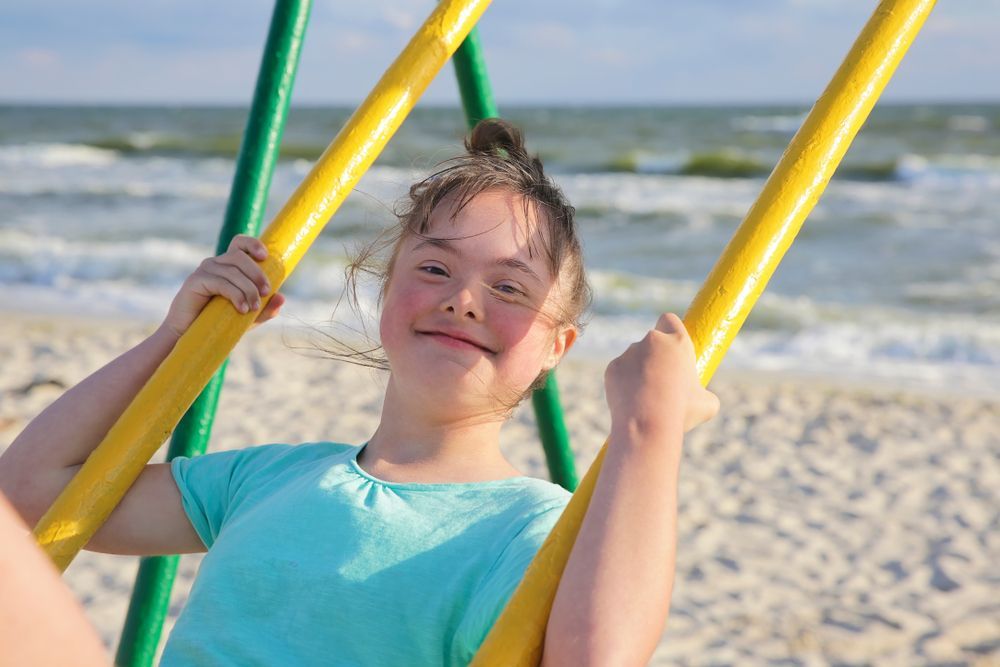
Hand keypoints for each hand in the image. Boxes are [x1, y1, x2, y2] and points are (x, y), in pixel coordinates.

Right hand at [161, 235, 284, 338]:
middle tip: (266, 293)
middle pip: (240, 256)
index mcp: (229, 265)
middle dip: (257, 273)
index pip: (240, 243)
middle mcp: (216, 263)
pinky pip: (221, 282)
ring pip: (233, 271)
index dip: (253, 244)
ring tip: (253, 308)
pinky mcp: (195, 281)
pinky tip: (242, 309)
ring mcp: (205, 270)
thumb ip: (266, 309)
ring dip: (248, 289)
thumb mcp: (249, 317)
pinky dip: (235, 295)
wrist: (190, 334)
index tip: (266, 256)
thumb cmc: (220, 322)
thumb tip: (282, 298)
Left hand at [604, 313, 719, 442]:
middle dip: (655, 356)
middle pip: (652, 341)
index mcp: (678, 342)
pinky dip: (624, 383)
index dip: (669, 329)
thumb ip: (702, 392)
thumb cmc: (681, 412)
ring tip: (646, 399)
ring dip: (638, 371)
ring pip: (634, 358)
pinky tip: (631, 401)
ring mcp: (630, 352)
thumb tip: (700, 397)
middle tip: (661, 381)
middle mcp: (653, 340)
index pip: (670, 320)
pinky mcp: (613, 366)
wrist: (646, 424)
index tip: (670, 345)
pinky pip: (620, 372)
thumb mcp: (707, 404)